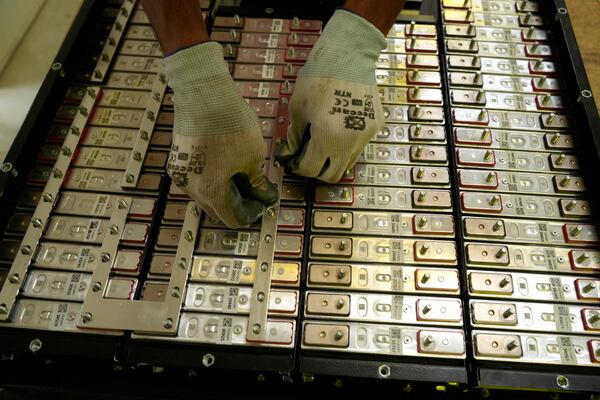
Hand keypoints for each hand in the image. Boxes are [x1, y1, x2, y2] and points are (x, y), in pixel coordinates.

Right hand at [164, 42, 276, 227]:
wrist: (202, 93)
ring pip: (206, 194)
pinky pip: (197, 178)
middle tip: (257, 189)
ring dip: (225, 191)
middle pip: (217, 209)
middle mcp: (191, 188)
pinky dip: (212, 178)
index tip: (264, 200)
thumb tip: (264, 195)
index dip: (252, 213)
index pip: (233, 218)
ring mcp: (180, 174)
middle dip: (239, 203)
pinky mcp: (177, 158)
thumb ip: (258, 182)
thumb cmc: (230, 125)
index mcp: (212, 193)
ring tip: (244, 174)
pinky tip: (227, 163)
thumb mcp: (253, 156)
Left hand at [276, 9, 386, 182]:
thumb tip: (288, 154)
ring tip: (322, 145)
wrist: (349, 55)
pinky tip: (338, 130)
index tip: (293, 162)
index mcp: (326, 136)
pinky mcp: (375, 127)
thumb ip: (293, 137)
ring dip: (333, 161)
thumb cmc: (318, 77)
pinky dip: (346, 147)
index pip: (310, 169)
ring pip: (347, 164)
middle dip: (317, 172)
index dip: (298, 168)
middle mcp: (349, 141)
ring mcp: (365, 136)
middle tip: (307, 160)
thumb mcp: (298, 108)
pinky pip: (359, 147)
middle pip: (332, 175)